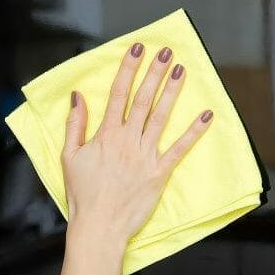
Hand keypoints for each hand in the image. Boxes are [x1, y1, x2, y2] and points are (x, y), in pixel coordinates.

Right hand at [62, 43, 212, 251]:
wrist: (98, 226)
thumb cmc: (82, 194)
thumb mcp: (68, 157)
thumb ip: (74, 125)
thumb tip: (77, 97)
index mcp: (106, 134)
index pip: (118, 93)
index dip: (128, 69)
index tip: (137, 49)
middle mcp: (128, 140)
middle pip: (143, 99)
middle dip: (154, 72)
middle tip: (166, 51)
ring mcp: (146, 155)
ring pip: (161, 117)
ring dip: (172, 92)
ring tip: (181, 70)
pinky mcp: (159, 173)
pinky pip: (179, 149)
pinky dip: (194, 132)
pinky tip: (206, 115)